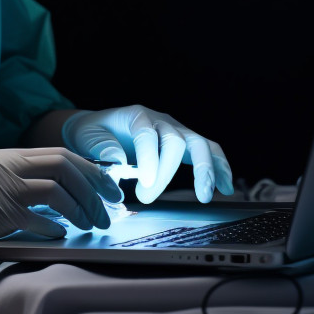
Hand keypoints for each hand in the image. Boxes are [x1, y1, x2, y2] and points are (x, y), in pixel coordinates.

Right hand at [0, 147, 121, 284]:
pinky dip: (54, 227)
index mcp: (7, 156)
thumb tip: (86, 191)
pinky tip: (60, 235)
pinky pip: (36, 217)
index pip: (60, 154)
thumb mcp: (5, 190)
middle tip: (108, 211)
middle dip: (93, 189)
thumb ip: (35, 184)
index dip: (91, 172)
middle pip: (63, 166)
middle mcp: (2, 165)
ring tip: (90, 225)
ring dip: (80, 209)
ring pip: (55, 189)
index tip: (111, 190)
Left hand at [61, 105, 234, 203]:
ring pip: (199, 144)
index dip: (149, 158)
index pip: (147, 134)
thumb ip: (103, 147)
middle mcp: (160, 120)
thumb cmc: (93, 133)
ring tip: (204, 196)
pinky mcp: (185, 143)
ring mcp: (176, 130)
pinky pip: (208, 152)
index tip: (143, 183)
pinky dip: (219, 168)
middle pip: (176, 141)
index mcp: (135, 115)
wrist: (99, 127)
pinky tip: (225, 187)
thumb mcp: (88, 137)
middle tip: (147, 198)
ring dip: (205, 170)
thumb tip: (119, 162)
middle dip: (167, 173)